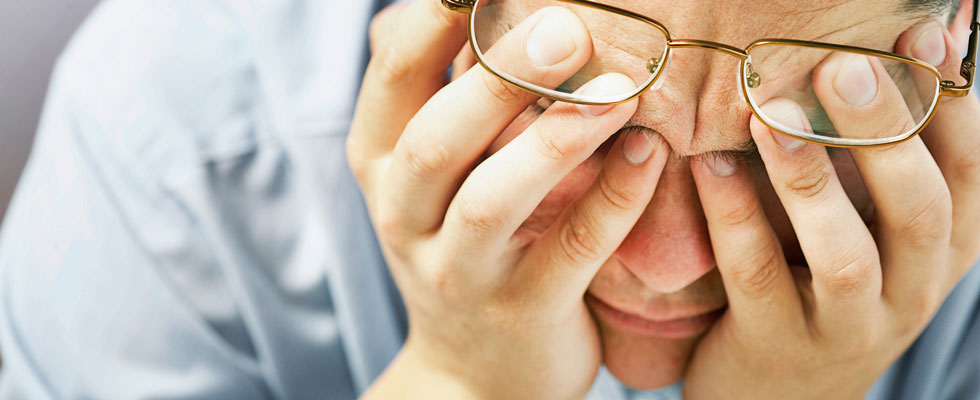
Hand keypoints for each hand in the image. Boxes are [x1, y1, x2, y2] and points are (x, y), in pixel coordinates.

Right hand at [347, 2, 667, 398]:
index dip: (434, 21)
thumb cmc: (461, 247)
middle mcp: (406, 217)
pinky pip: (570, 252)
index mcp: (383, 165)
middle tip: (567, 28)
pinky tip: (651, 153)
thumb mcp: (427, 179)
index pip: (392, 78)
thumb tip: (437, 3)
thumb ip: (438, 98)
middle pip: (437, 140)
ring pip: (491, 202)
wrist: (470, 375)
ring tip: (619, 90)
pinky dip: (613, 200)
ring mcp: (460, 272)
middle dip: (498, 79)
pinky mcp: (522, 311)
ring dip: (556, 142)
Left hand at [684, 19, 979, 398]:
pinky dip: (736, 217)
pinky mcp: (778, 344)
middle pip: (919, 209)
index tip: (917, 33)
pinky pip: (758, 276)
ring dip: (810, 177)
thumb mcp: (874, 231)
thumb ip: (884, 159)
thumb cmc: (826, 286)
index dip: (948, 101)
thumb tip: (909, 45)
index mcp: (943, 249)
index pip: (969, 171)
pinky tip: (711, 164)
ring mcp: (849, 326)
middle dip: (885, 132)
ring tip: (769, 112)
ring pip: (845, 253)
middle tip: (843, 65)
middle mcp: (912, 289)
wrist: (781, 397)